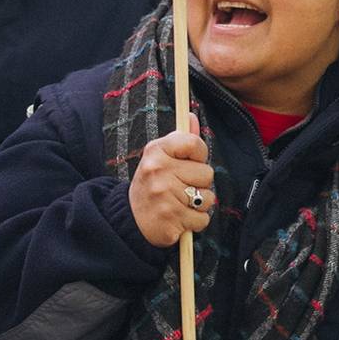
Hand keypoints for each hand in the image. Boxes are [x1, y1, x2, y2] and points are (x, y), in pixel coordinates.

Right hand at [127, 113, 215, 246]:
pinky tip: (179, 218)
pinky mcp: (171, 220)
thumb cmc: (152, 184)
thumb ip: (180, 139)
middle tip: (179, 188)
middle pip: (207, 173)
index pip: (195, 144)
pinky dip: (195, 222)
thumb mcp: (160, 157)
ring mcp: (164, 197)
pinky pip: (203, 219)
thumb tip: (192, 116)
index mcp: (156, 151)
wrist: (130, 218)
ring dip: (199, 204)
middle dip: (199, 183)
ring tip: (179, 203)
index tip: (191, 162)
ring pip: (208, 198)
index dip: (200, 154)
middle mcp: (158, 172)